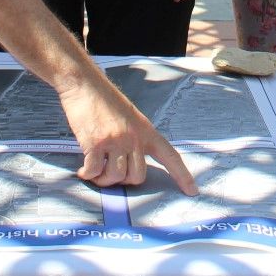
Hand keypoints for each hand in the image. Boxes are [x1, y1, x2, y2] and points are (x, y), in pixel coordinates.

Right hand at [56, 75, 196, 194]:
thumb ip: (135, 138)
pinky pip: (94, 171)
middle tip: (109, 172)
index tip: (192, 191)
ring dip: (103, 179)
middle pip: (137, 176)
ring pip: (116, 177)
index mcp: (147, 131)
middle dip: (123, 181)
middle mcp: (134, 137)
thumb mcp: (130, 118)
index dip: (182, 175)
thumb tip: (129, 164)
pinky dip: (88, 174)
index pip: (170, 156)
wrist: (85, 84)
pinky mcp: (96, 143)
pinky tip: (83, 171)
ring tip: (95, 171)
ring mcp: (116, 141)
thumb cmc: (105, 100)